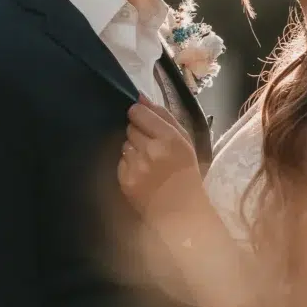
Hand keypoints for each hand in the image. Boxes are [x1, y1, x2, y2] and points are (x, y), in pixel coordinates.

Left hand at [118, 96, 206, 227]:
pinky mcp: (125, 180)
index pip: (138, 113)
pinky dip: (128, 165)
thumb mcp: (184, 139)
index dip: (140, 116)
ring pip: (124, 144)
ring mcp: (136, 166)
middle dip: (138, 134)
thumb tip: (139, 97)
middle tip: (151, 146)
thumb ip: (163, 115)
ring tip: (147, 161)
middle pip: (130, 128)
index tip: (145, 122)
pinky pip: (120, 161)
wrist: (180, 209)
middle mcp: (151, 150)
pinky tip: (142, 173)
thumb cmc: (185, 171)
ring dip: (133, 149)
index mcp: (169, 138)